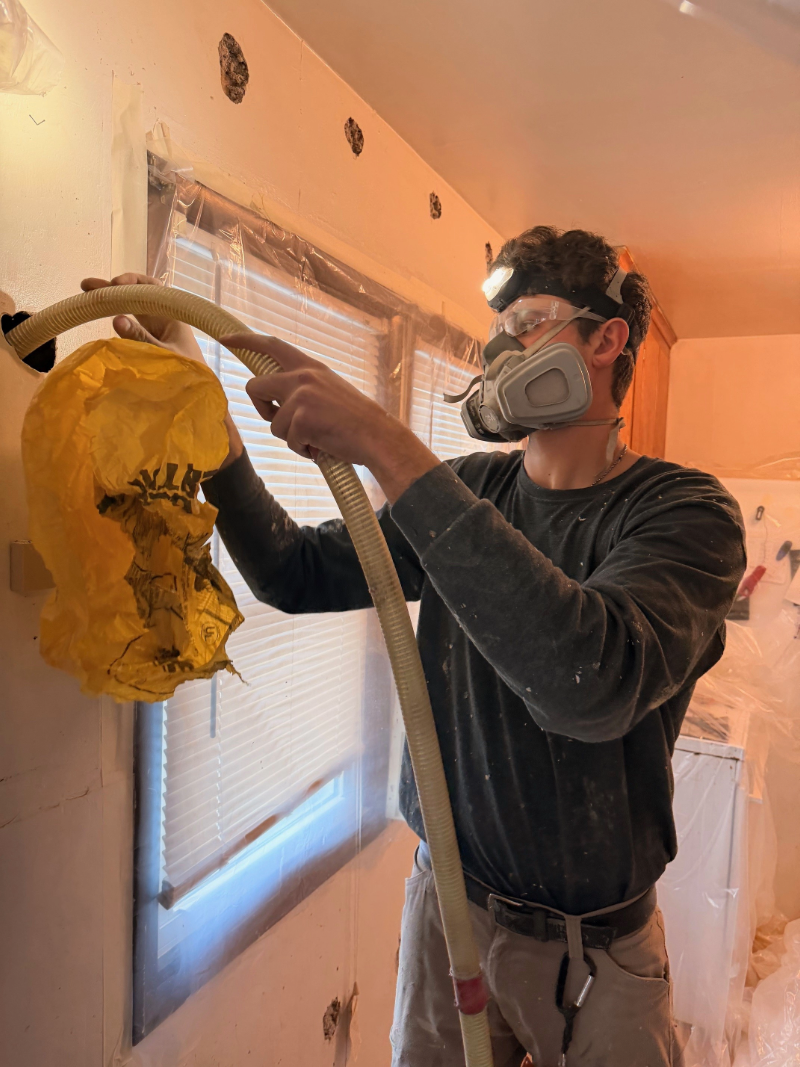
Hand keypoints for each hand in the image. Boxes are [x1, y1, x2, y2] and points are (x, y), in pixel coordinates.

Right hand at [81, 273, 243, 470]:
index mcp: (174, 315)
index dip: (133, 281)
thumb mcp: (165, 358)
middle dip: (112, 288)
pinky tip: (96, 313)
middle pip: (136, 294)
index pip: (152, 287)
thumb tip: (116, 320)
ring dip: (109, 300)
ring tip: (86, 291)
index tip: (116, 285)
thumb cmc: (191, 377)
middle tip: (86, 285)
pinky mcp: (147, 343)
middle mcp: (163, 318)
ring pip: (129, 308)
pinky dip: (113, 317)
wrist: (200, 399)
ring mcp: (154, 330)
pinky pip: (129, 325)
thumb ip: (142, 340)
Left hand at [221, 332, 439, 502]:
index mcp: (310, 367)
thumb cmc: (355, 420)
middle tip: (279, 420)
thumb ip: (303, 387)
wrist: (377, 436)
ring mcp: (300, 396)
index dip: (245, 340)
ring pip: (272, 423)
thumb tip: (276, 400)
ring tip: (316, 437)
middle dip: (261, 408)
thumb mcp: (329, 390)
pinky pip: (287, 440)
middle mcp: (302, 376)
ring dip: (291, 436)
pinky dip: (302, 449)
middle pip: (254, 386)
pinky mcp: (301, 418)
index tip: (226, 338)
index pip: (271, 345)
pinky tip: (321, 446)